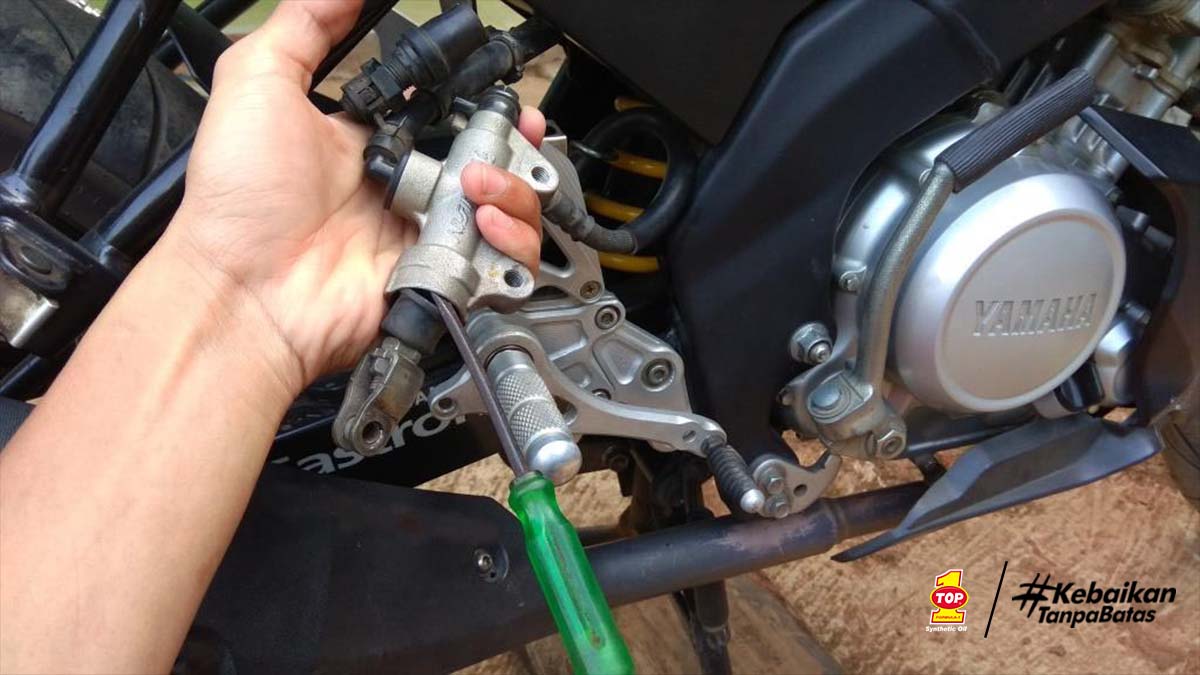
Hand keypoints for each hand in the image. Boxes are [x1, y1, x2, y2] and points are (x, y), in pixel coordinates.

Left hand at [165, 0, 544, 393]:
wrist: (245, 290)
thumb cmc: (239, 199)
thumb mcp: (256, 82)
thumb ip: (304, 25)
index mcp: (374, 145)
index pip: (450, 116)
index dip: (483, 103)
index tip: (500, 90)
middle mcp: (408, 191)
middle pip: (494, 161)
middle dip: (515, 143)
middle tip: (510, 134)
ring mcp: (428, 237)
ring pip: (512, 209)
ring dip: (513, 188)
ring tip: (478, 185)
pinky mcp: (443, 279)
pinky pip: (506, 264)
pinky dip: (513, 242)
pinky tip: (485, 225)